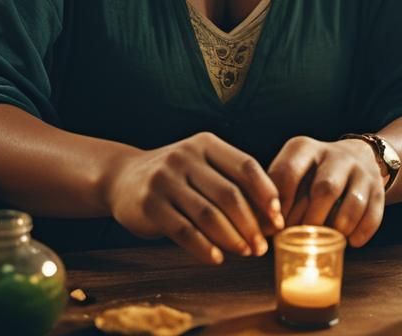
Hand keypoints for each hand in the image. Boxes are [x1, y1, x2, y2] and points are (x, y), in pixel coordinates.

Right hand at [105, 132, 284, 264]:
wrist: (123, 178)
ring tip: (245, 253)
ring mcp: (166, 179)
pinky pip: (183, 231)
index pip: (245, 165)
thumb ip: (230, 180)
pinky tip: (217, 259)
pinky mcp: (150, 205)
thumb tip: (269, 216)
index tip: (278, 217)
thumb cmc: (176, 176)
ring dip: (231, 238)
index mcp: (206, 143)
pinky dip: (203, 248)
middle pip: (229, 193)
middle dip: (251, 223)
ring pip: (208, 214)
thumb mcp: (202, 164)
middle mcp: (186, 156)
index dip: (266, 192)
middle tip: (262, 246)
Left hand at [268, 136, 385, 247]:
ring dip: (338, 228)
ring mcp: (359, 170)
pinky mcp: (378, 187)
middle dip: (311, 221)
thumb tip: (260, 230)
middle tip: (300, 240)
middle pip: (324, 189)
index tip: (275, 226)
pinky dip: (360, 232)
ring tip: (325, 242)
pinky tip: (350, 241)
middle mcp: (334, 154)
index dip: (280, 204)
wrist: (357, 155)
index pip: (288, 172)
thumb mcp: (291, 172)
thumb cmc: (312, 173)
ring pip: (352, 202)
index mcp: (304, 147)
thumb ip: (275, 196)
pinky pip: (373, 214)